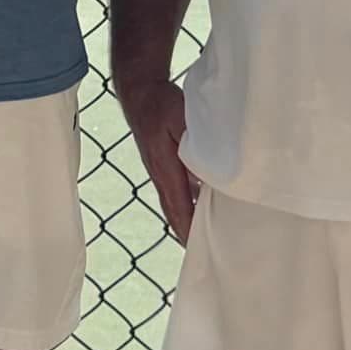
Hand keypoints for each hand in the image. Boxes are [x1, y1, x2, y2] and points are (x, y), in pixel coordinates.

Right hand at [116, 78, 196, 242]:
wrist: (138, 92)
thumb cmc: (159, 104)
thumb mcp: (180, 120)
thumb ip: (195, 144)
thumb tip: (212, 169)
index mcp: (164, 169)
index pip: (178, 208)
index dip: (188, 230)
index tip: (198, 251)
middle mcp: (160, 176)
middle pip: (173, 213)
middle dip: (186, 235)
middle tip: (202, 257)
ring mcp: (159, 172)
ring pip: (174, 205)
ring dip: (186, 223)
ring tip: (202, 242)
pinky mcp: (162, 166)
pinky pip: (176, 194)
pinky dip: (186, 207)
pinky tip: (200, 210)